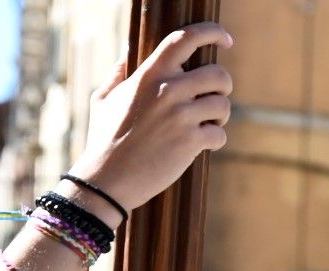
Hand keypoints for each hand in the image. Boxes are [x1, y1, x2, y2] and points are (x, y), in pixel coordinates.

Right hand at [66, 23, 233, 222]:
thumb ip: (119, 73)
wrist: (107, 179)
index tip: (225, 39)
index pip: (186, 38)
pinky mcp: (190, 142)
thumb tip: (128, 52)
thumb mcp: (103, 99)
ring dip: (220, 116)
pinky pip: (219, 135)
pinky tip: (201, 145)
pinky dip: (215, 141)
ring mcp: (180, 116)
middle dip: (222, 87)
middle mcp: (168, 90)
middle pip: (218, 74)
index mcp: (150, 74)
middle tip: (213, 99)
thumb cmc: (104, 140)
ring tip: (206, 124)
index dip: (211, 33)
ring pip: (223, 105)